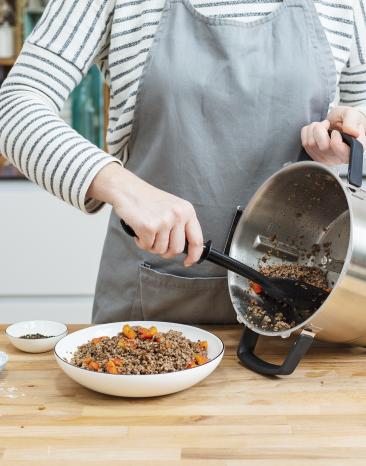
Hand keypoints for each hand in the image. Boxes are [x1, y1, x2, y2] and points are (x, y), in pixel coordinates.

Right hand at [87, 163, 202, 266]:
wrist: (127, 189)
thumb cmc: (148, 200)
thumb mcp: (172, 208)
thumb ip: (181, 225)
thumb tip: (186, 249)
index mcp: (187, 210)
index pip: (197, 240)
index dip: (194, 255)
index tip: (188, 262)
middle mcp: (178, 215)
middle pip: (177, 249)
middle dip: (166, 251)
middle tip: (157, 243)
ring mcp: (164, 221)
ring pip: (161, 250)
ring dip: (151, 245)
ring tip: (147, 232)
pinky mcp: (149, 226)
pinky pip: (147, 246)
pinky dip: (141, 242)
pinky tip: (139, 230)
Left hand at [301, 106, 365, 164]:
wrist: (339, 121)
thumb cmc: (347, 120)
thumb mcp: (353, 116)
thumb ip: (352, 123)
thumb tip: (351, 132)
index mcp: (351, 151)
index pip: (338, 148)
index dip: (335, 137)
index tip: (336, 131)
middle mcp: (338, 158)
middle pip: (322, 146)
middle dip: (321, 129)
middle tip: (327, 124)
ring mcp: (325, 158)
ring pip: (311, 144)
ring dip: (313, 129)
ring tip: (322, 125)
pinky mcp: (314, 156)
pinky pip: (304, 143)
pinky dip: (307, 132)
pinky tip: (315, 130)